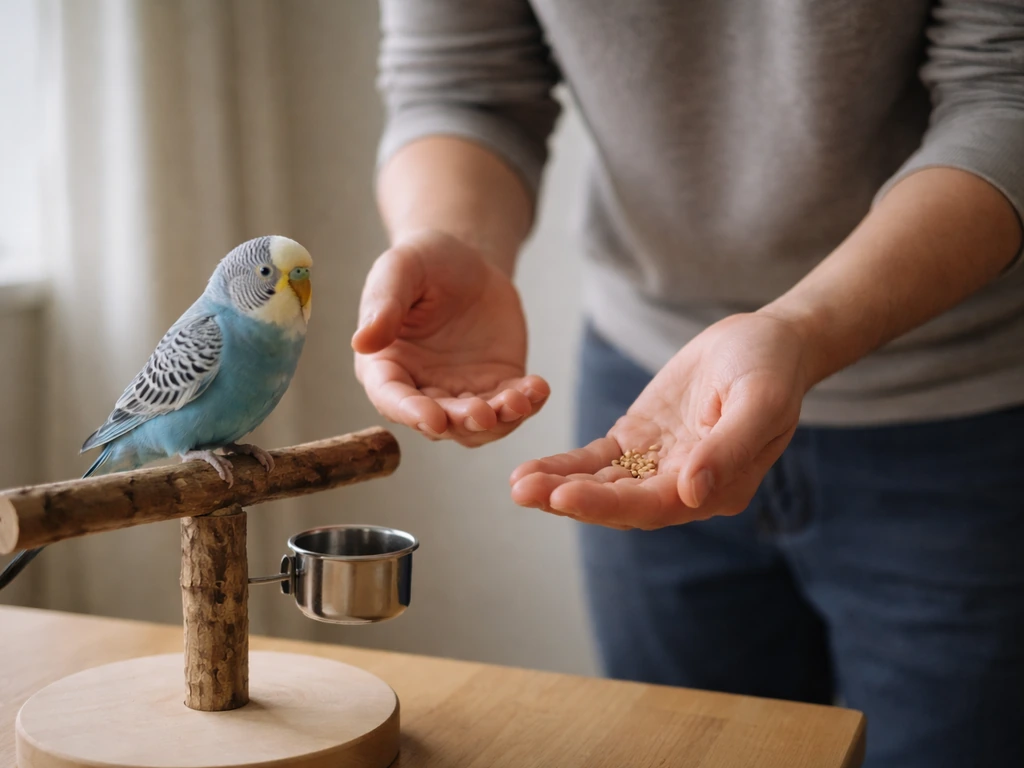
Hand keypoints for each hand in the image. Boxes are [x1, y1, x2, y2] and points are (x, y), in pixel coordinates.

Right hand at [352, 229, 549, 446]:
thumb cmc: (425, 262)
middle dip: (461, 420)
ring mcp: (459, 392)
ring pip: (477, 426)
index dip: (411, 413)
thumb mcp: (401, 268)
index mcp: (386, 365)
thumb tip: (362, 342)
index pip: (392, 398)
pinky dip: (526, 403)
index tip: (433, 418)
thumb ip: (384, 303)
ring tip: (519, 400)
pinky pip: (510, 406)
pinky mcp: (495, 386)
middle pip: (438, 420)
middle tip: (484, 412)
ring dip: (498, 421)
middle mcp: (420, 388)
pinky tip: (538, 388)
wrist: (469, 263)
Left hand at [509, 312, 808, 528]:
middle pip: (620, 502)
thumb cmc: (771, 369)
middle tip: (523, 491)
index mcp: (717, 488)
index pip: (654, 505)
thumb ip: (728, 449)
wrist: (766, 340)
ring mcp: (658, 465)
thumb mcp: (759, 402)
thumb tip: (691, 494)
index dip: (607, 504)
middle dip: (570, 499)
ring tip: (517, 484)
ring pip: (602, 485)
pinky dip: (565, 466)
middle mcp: (684, 487)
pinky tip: (531, 470)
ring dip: (559, 486)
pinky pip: (597, 460)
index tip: (564, 496)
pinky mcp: (638, 442)